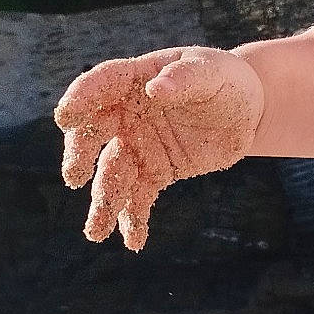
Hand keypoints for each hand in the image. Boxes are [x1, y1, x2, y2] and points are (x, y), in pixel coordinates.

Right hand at [53, 46, 264, 251]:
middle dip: (80, 154)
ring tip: (97, 232)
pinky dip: (133, 219)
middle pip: (94, 133)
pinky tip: (133, 241)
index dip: (81, 98)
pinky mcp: (154, 172)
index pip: (101, 84)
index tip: (66, 117)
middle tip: (74, 177)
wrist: (248, 111)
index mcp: (135, 80)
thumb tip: (155, 88)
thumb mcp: (211, 72)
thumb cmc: (225, 79)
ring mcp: (138, 145)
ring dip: (104, 202)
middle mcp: (127, 114)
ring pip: (112, 174)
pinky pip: (138, 197)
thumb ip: (184, 78)